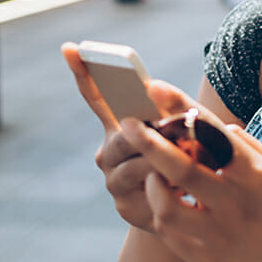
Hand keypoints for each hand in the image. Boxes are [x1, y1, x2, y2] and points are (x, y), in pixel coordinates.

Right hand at [59, 43, 195, 231]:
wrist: (189, 214)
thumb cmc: (185, 163)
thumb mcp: (181, 134)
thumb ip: (172, 116)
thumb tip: (169, 107)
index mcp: (117, 128)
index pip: (97, 97)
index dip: (84, 73)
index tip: (71, 48)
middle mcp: (108, 152)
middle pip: (123, 135)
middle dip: (151, 133)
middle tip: (178, 130)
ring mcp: (114, 181)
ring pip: (136, 164)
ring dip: (163, 160)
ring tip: (190, 159)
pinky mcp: (125, 207)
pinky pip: (147, 191)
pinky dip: (167, 185)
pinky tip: (183, 185)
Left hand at [119, 103, 261, 261]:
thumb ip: (247, 148)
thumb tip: (215, 124)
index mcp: (257, 177)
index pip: (212, 134)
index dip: (180, 107)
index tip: (154, 86)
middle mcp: (237, 205)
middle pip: (181, 169)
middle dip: (148, 142)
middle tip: (128, 125)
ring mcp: (221, 236)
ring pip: (167, 206)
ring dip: (152, 183)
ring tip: (151, 172)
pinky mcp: (209, 261)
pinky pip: (169, 234)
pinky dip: (160, 213)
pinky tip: (162, 202)